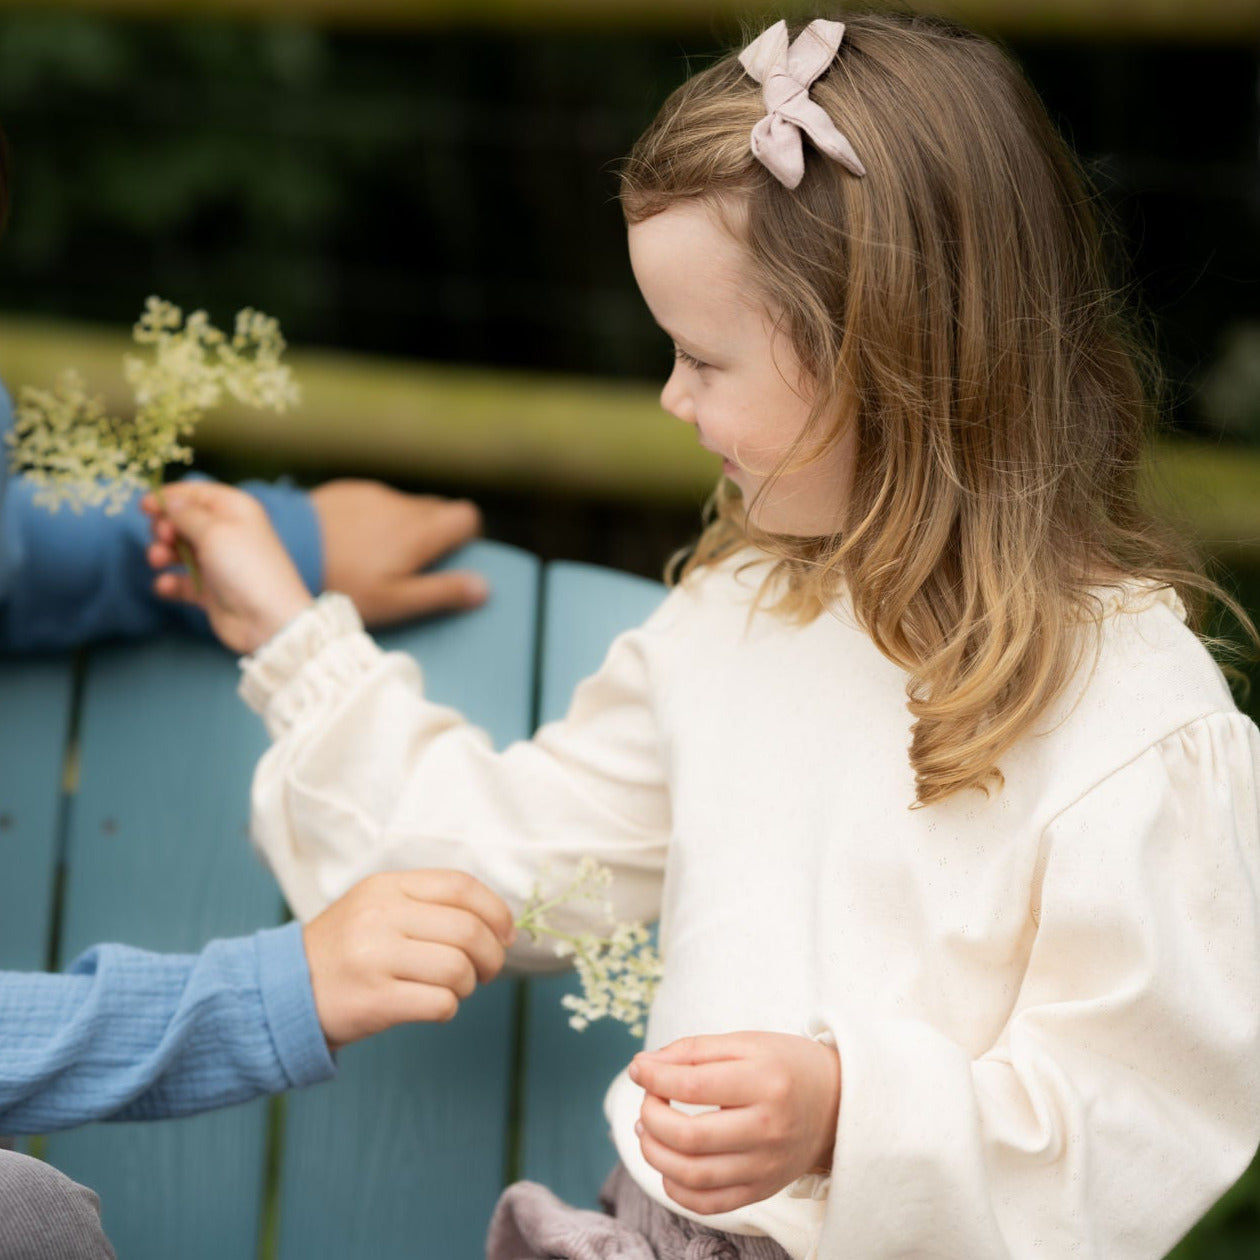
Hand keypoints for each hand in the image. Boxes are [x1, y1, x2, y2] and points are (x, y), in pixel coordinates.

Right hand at [143, 482, 314, 653]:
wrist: (267, 619)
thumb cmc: (245, 567)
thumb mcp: (214, 530)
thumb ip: (186, 513)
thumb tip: (171, 501)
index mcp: (235, 510)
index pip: (197, 493)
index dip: (170, 497)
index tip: (144, 506)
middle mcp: (227, 533)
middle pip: (183, 521)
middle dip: (165, 527)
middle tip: (164, 538)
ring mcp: (218, 563)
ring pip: (178, 550)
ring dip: (161, 553)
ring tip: (158, 560)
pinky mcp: (210, 590)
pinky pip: (181, 581)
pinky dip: (170, 582)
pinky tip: (166, 586)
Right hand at [302, 869, 514, 1050]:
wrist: (283, 991)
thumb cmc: (348, 950)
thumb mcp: (378, 908)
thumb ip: (431, 906)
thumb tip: (500, 926)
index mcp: (387, 887)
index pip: (461, 886)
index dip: (496, 910)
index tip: (506, 933)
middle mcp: (380, 916)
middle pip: (468, 930)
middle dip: (491, 956)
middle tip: (486, 971)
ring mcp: (375, 957)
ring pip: (458, 968)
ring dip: (467, 984)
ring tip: (452, 988)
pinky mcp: (374, 999)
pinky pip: (440, 1003)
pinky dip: (447, 1008)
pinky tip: (431, 1005)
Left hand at [311, 480, 487, 626]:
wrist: (285, 548)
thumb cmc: (343, 584)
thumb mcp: (395, 601)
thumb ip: (442, 592)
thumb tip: (484, 588)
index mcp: (421, 532)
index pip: (467, 517)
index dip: (466, 536)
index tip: (452, 557)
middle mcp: (402, 505)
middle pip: (438, 509)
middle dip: (436, 532)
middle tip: (415, 564)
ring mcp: (373, 494)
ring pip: (405, 505)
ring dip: (403, 525)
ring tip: (377, 556)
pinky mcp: (347, 491)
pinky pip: (375, 501)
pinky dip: (374, 518)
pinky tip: (351, 541)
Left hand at [628, 1031, 840, 1215]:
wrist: (836, 1103)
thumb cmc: (786, 1066)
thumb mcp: (746, 1043)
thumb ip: (693, 1051)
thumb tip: (643, 1066)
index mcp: (765, 1082)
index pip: (692, 1086)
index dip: (654, 1077)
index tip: (639, 1069)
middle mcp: (768, 1129)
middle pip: (688, 1136)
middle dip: (650, 1117)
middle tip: (647, 1101)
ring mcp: (766, 1166)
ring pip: (692, 1175)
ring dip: (654, 1152)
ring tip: (647, 1130)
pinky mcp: (762, 1190)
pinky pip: (708, 1204)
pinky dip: (676, 1187)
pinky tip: (669, 1162)